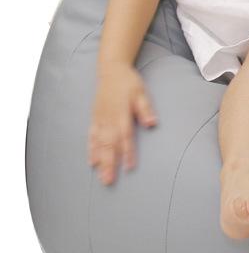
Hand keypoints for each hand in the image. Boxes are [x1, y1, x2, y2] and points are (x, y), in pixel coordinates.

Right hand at [88, 64, 157, 184]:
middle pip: (109, 145)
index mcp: (121, 114)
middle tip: (109, 181)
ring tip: (100, 177)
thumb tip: (153, 123)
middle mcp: (109, 120)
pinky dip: (91, 150)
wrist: (111, 71)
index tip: (129, 168)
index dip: (127, 153)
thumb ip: (146, 109)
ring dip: (100, 161)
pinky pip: (92, 137)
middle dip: (109, 164)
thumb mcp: (141, 93)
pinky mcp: (95, 118)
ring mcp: (100, 120)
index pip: (125, 137)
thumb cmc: (129, 83)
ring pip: (99, 144)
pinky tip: (91, 162)